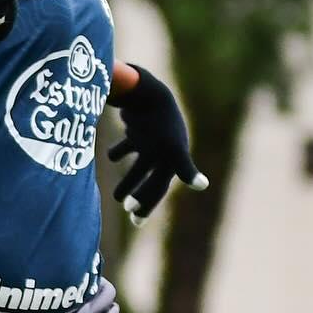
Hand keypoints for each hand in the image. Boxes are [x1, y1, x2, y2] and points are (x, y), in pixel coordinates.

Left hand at [108, 66, 208, 221]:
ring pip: (139, 166)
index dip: (149, 204)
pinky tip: (109, 158)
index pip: (160, 187)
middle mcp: (162, 151)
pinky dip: (118, 151)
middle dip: (141, 197)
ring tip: (115, 197)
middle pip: (152, 180)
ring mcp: (149, 140)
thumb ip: (186, 168)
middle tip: (128, 212)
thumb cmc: (161, 123)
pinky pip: (127, 144)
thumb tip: (203, 186)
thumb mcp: (173, 147)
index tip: (135, 219)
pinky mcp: (136, 128)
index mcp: (171, 157)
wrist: (147, 92)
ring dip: (128, 181)